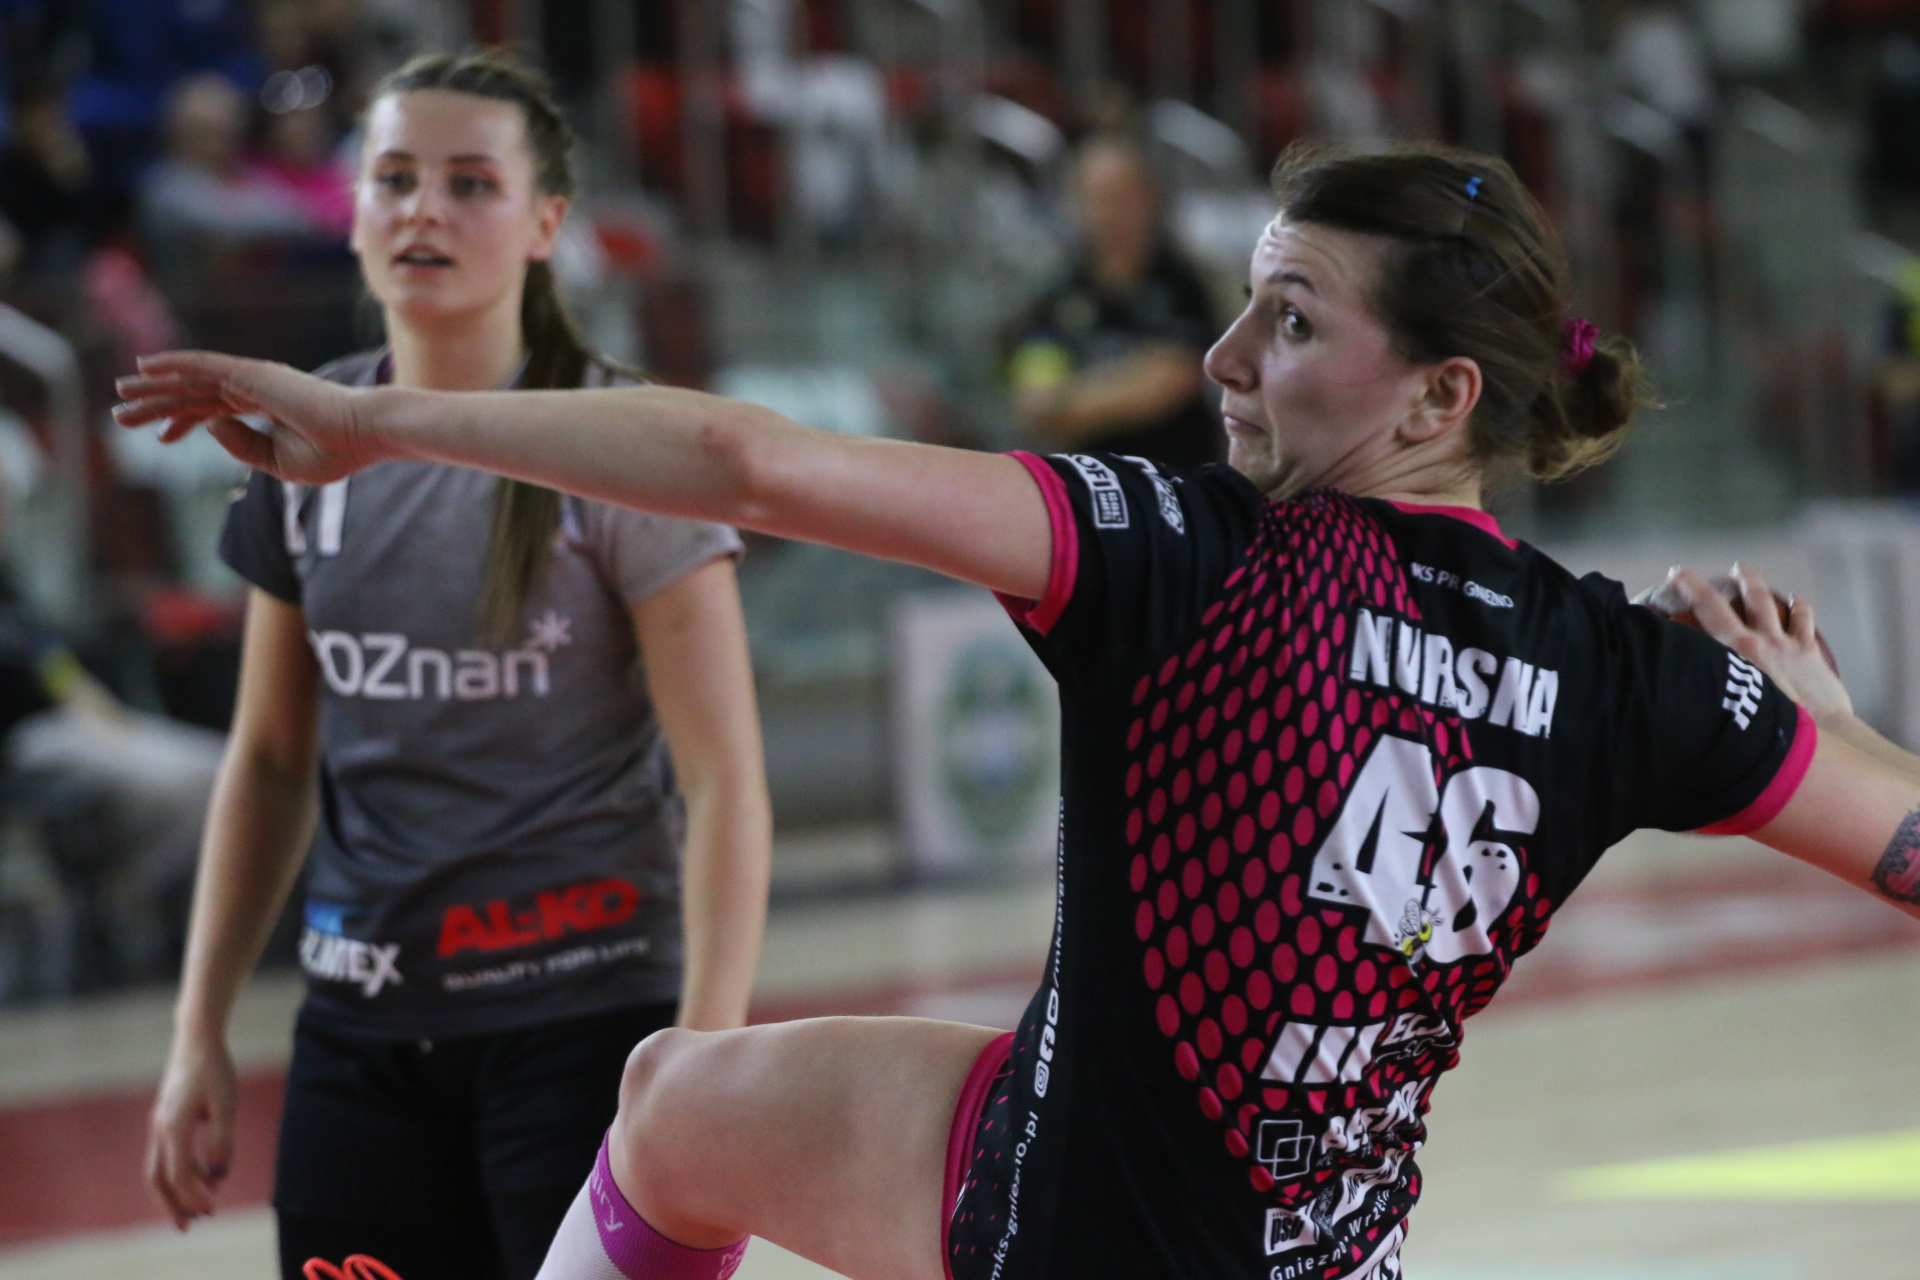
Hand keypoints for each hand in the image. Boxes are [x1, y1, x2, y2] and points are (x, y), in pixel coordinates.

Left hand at [114, 351, 392, 484]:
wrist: (366, 433)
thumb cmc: (335, 451)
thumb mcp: (281, 462)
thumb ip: (244, 446)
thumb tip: (207, 426)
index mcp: (265, 408)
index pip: (213, 410)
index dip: (184, 421)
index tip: (161, 439)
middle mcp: (255, 388)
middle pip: (194, 393)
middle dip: (157, 403)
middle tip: (122, 414)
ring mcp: (253, 378)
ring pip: (192, 379)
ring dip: (154, 385)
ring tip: (122, 392)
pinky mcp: (252, 374)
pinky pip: (204, 366)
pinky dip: (174, 363)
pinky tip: (146, 366)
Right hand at [145, 1033, 238, 1229]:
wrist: (196, 1040)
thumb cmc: (214, 1069)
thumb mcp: (226, 1104)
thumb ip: (221, 1139)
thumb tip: (219, 1175)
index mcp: (173, 1128)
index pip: (179, 1174)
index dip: (193, 1195)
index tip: (211, 1209)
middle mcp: (160, 1129)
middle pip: (157, 1178)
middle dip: (171, 1205)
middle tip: (187, 1227)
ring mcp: (160, 1124)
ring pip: (159, 1168)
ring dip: (177, 1191)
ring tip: (201, 1208)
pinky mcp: (167, 1119)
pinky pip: (168, 1154)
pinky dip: (183, 1171)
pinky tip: (207, 1177)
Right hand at [1665, 565, 1853, 723]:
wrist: (1818, 739)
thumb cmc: (1765, 736)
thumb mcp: (1722, 717)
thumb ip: (1700, 705)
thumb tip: (1671, 712)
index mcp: (1732, 654)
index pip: (1703, 611)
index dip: (1685, 588)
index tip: (1671, 576)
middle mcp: (1756, 641)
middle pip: (1727, 601)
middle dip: (1704, 584)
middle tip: (1689, 575)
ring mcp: (1785, 643)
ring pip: (1768, 602)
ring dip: (1753, 583)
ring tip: (1743, 572)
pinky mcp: (1809, 652)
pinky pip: (1804, 620)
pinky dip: (1799, 607)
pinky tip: (1796, 601)